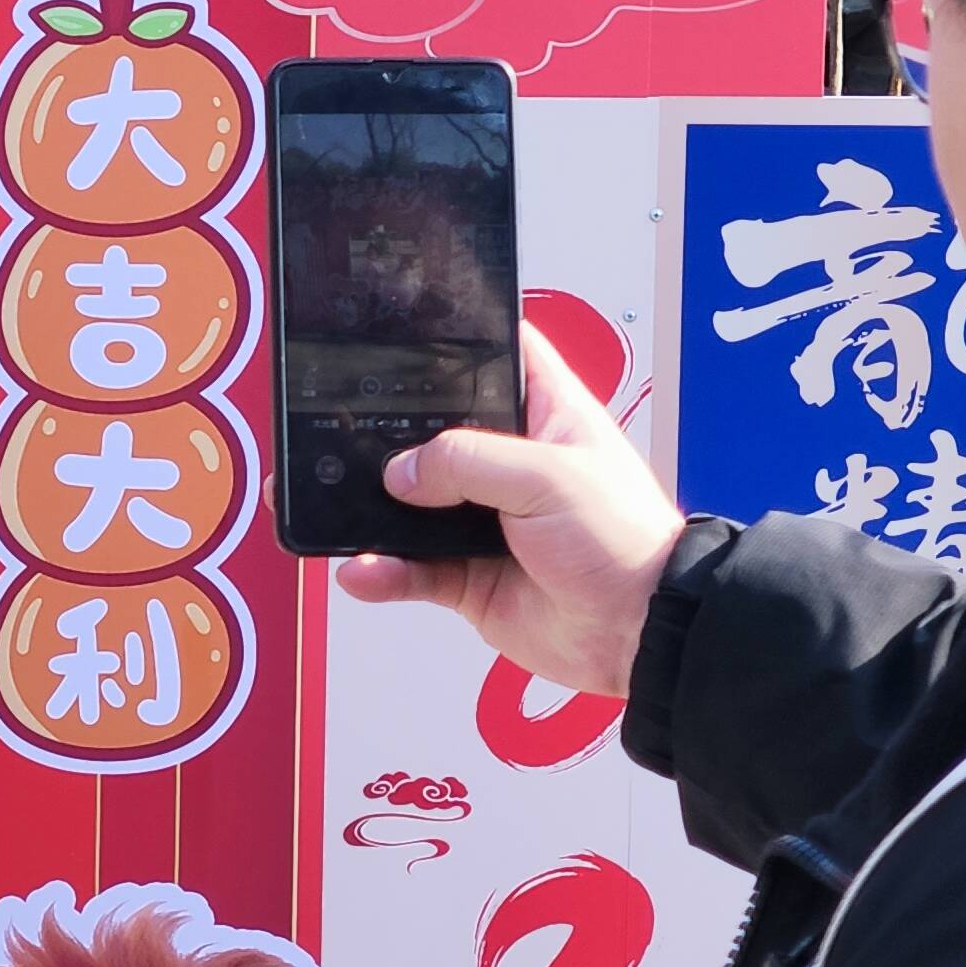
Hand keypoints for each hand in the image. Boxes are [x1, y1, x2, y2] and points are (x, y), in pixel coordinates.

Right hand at [333, 324, 686, 697]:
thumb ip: (468, 460)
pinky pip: (407, 568)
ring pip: (406, 504)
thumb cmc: (624, 539)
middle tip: (335, 429)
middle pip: (430, 431)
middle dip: (382, 434)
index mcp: (542, 414)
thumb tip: (402, 470)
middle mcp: (507, 463)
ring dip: (367, 508)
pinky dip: (380, 570)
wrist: (640, 631)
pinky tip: (363, 568)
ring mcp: (482, 520)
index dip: (450, 341)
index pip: (492, 357)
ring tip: (325, 503)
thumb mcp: (549, 476)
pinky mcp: (466, 574)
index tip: (395, 336)